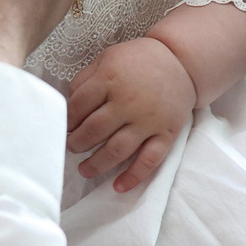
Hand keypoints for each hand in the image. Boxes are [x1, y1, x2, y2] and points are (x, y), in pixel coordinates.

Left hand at [66, 36, 196, 191]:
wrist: (182, 62)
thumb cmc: (139, 60)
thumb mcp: (108, 58)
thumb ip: (86, 78)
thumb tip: (68, 102)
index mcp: (109, 79)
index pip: (78, 107)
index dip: (67, 121)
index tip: (63, 128)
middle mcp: (127, 102)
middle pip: (93, 131)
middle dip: (76, 144)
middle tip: (71, 148)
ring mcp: (147, 121)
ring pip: (116, 150)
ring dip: (96, 164)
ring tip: (84, 170)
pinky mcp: (166, 134)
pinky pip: (149, 161)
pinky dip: (133, 177)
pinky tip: (118, 187)